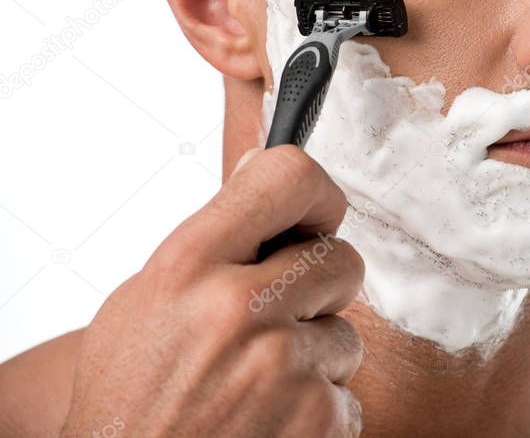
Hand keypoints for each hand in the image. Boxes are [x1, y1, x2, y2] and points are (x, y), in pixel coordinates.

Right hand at [59, 145, 364, 436]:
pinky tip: (269, 422)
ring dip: (315, 361)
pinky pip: (349, 397)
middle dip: (320, 290)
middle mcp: (238, 308)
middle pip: (342, 260)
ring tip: (257, 387)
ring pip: (347, 336)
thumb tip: (262, 166)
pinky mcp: (315, 419)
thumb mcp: (143, 300)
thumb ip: (212, 238)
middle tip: (278, 321)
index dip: (318, 196)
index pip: (289, 177)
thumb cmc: (131, 398)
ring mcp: (280, 367)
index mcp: (189, 265)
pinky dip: (318, 413)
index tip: (318, 216)